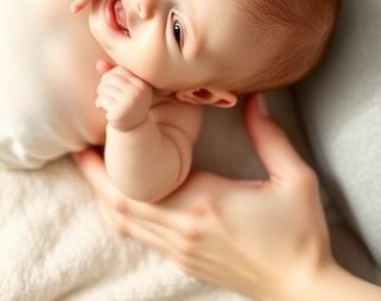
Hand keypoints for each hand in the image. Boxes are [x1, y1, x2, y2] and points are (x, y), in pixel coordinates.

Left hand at [75, 96, 333, 299]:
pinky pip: (142, 236)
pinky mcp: (185, 262)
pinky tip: (126, 197)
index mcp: (203, 202)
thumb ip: (270, 137)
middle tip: (77, 149)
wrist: (304, 291)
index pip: (141, 179)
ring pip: (125, 223)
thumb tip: (254, 99)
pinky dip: (125, 215)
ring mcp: (180, 250)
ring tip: (92, 170)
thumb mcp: (295, 180)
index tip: (98, 133)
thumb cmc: (302, 235)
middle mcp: (182, 229)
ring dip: (105, 196)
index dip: (112, 159)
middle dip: (92, 176)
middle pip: (118, 204)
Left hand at [95, 62, 152, 130]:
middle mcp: (139, 93)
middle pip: (111, 78)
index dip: (110, 74)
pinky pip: (102, 100)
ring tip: (102, 99)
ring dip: (100, 93)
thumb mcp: (124, 87)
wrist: (131, 127)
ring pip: (105, 88)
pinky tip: (101, 107)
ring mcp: (130, 103)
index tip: (107, 82)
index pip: (120, 70)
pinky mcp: (120, 113)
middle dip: (103, 84)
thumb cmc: (127, 102)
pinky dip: (99, 102)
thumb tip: (99, 63)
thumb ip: (113, 73)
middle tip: (102, 91)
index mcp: (143, 84)